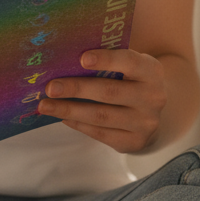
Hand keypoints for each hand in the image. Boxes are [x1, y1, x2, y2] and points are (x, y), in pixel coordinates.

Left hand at [38, 49, 166, 153]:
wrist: (153, 112)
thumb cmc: (130, 80)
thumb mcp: (128, 66)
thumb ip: (108, 61)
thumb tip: (66, 59)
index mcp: (151, 70)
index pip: (129, 62)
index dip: (106, 59)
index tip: (82, 58)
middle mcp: (153, 97)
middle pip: (109, 92)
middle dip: (76, 89)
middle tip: (50, 88)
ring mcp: (146, 122)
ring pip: (101, 116)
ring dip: (70, 111)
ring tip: (46, 106)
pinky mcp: (135, 141)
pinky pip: (101, 133)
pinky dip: (79, 124)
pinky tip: (63, 117)